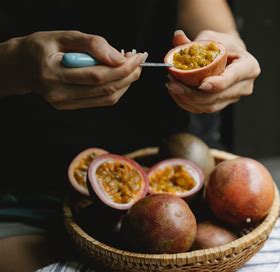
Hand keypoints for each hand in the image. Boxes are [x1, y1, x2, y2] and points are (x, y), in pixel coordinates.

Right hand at [19, 31, 146, 109]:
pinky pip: (101, 101)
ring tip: (132, 67)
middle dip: (128, 75)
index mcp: (52, 73)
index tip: (137, 56)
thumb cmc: (43, 47)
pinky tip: (120, 76)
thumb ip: (92, 44)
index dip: (122, 67)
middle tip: (139, 61)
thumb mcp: (64, 36)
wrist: (22, 65)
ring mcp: (63, 103)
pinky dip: (116, 89)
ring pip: (107, 98)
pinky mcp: (69, 107)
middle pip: (105, 89)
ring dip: (125, 83)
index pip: (97, 76)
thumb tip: (119, 58)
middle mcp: (57, 93)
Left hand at [166, 30, 260, 112]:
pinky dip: (187, 103)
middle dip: (193, 93)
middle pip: (218, 96)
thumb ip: (194, 42)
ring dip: (187, 99)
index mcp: (249, 67)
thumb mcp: (211, 37)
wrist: (228, 54)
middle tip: (173, 82)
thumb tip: (178, 38)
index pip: (233, 78)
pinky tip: (176, 93)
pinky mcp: (223, 104)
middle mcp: (245, 86)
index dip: (217, 83)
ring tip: (172, 85)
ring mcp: (234, 98)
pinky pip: (203, 109)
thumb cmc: (222, 44)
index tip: (201, 84)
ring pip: (210, 106)